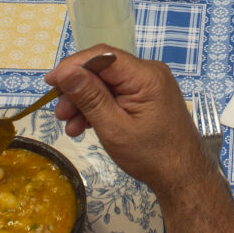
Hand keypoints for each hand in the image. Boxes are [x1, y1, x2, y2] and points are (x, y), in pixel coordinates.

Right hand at [45, 46, 208, 196]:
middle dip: (77, 90)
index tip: (50, 82)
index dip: (72, 66)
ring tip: (71, 126)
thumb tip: (65, 71)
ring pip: (106, 84)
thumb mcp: (114, 128)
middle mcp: (149, 73)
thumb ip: (89, 97)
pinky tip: (84, 125)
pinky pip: (116, 94)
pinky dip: (98, 108)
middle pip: (102, 70)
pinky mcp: (147, 96)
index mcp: (146, 76)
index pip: (102, 56)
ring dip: (84, 102)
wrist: (182, 176)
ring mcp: (149, 84)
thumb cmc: (152, 156)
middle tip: (60, 113)